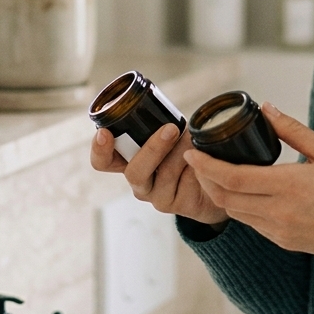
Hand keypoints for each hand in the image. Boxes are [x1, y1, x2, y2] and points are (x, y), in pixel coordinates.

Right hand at [90, 123, 228, 225]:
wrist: (214, 179)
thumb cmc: (187, 149)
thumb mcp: (171, 132)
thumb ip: (159, 124)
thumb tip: (160, 108)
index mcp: (129, 162)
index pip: (103, 161)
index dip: (99, 150)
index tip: (104, 133)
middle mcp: (139, 182)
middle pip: (134, 172)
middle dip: (153, 148)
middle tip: (171, 129)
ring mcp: (157, 196)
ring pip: (165, 174)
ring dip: (182, 151)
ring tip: (194, 138)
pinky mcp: (177, 205)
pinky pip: (186, 182)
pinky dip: (196, 165)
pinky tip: (202, 159)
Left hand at [184, 102, 313, 256]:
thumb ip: (293, 130)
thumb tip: (267, 108)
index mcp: (290, 185)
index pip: (234, 178)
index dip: (207, 166)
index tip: (193, 153)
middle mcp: (280, 211)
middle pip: (226, 198)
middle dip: (206, 179)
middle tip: (198, 161)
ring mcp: (280, 230)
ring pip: (235, 213)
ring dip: (219, 194)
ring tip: (214, 174)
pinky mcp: (283, 241)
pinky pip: (251, 223)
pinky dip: (239, 207)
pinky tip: (240, 191)